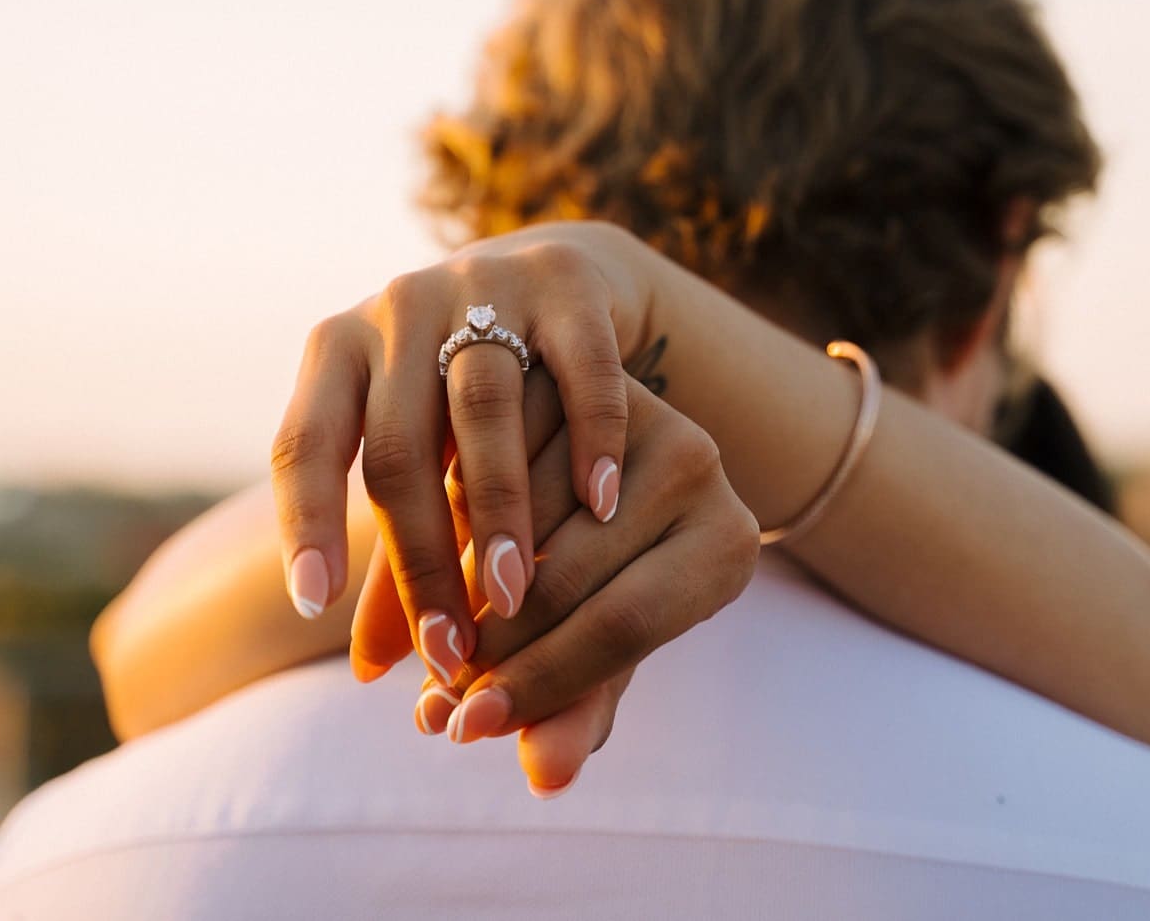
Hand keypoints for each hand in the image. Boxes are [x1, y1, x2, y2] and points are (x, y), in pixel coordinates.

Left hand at [269, 222, 656, 690]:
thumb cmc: (459, 399)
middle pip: (397, 441)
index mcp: (341, 351)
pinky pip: (579, 362)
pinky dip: (590, 435)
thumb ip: (397, 555)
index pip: (304, 442)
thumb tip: (372, 674)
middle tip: (448, 649)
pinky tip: (603, 505)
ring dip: (496, 506)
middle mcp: (401, 309)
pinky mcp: (566, 283)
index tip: (314, 607)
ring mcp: (485, 289)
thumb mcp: (417, 459)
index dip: (306, 522)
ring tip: (513, 595)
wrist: (548, 280)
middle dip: (421, 554)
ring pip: (482, 402)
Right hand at [356, 374, 758, 794]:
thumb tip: (544, 778)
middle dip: (489, 646)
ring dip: (454, 586)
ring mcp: (638, 407)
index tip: (467, 728)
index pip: (624, 626)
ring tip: (423, 647)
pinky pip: (486, 455)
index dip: (540, 683)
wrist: (608, 477)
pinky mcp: (569, 370)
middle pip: (566, 574)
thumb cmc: (614, 589)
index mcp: (727, 544)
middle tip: (430, 700)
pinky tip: (422, 566)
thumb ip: (575, 711)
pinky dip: (447, 513)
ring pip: (516, 513)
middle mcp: (698, 464)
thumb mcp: (602, 652)